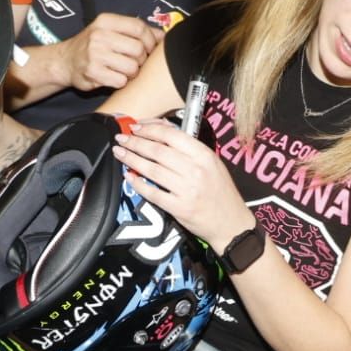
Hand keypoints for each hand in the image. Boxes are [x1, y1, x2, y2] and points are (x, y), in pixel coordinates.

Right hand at [52, 13, 158, 91]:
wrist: (65, 61)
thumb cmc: (93, 46)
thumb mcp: (111, 30)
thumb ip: (136, 31)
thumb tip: (163, 36)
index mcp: (106, 21)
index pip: (139, 27)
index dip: (150, 40)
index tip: (150, 49)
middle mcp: (100, 35)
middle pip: (138, 49)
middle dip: (141, 59)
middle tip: (135, 63)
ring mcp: (95, 54)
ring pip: (132, 67)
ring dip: (132, 73)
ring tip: (124, 71)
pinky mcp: (93, 73)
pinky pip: (120, 81)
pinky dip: (121, 82)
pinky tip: (114, 78)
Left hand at [113, 119, 251, 246]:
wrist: (231, 223)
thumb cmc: (220, 191)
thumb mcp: (212, 163)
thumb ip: (190, 149)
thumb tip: (162, 132)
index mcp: (204, 155)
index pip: (171, 135)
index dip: (150, 129)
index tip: (136, 127)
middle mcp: (195, 170)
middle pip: (157, 151)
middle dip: (135, 142)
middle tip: (121, 138)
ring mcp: (186, 190)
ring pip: (152, 169)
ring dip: (132, 159)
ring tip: (119, 153)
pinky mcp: (179, 208)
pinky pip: (153, 193)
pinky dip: (138, 184)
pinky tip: (128, 176)